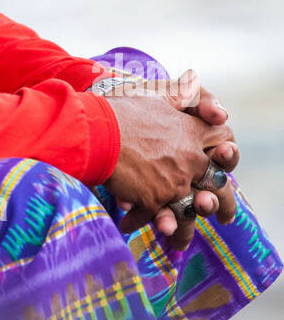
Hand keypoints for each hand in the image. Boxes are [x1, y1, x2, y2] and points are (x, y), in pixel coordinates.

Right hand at [103, 80, 235, 250]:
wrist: (94, 129)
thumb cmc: (121, 108)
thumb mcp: (156, 95)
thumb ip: (182, 95)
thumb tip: (201, 89)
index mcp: (192, 132)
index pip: (224, 139)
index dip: (225, 151)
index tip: (221, 158)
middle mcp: (190, 158)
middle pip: (216, 181)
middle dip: (216, 199)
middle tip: (219, 213)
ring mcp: (175, 181)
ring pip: (190, 207)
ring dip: (183, 220)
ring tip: (174, 230)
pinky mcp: (154, 199)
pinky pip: (158, 216)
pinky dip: (145, 220)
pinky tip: (132, 222)